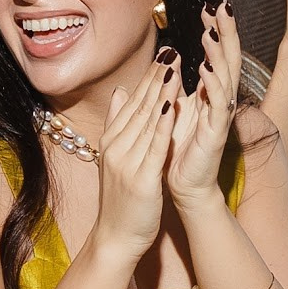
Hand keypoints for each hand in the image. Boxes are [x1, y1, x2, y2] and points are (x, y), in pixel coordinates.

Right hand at [88, 63, 178, 264]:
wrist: (114, 238)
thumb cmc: (120, 200)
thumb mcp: (116, 157)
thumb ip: (118, 123)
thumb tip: (120, 91)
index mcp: (113, 140)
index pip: (132, 101)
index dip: (149, 76)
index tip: (164, 53)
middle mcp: (117, 147)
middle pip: (139, 106)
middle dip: (156, 77)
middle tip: (170, 50)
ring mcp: (127, 162)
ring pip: (147, 122)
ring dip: (161, 94)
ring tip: (174, 68)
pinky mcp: (141, 179)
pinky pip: (154, 148)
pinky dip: (163, 126)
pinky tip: (173, 107)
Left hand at [165, 3, 239, 210]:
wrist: (183, 185)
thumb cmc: (179, 148)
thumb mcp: (174, 108)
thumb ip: (174, 85)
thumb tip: (169, 61)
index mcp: (211, 93)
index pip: (217, 54)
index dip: (215, 30)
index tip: (207, 6)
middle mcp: (221, 100)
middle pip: (228, 57)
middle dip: (225, 31)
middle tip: (220, 4)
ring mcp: (221, 116)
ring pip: (225, 77)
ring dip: (219, 53)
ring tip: (211, 30)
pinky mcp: (217, 133)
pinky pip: (218, 105)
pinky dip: (212, 85)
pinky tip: (206, 68)